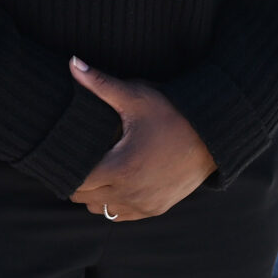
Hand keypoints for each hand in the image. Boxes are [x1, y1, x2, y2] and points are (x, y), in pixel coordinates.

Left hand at [65, 57, 215, 221]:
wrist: (214, 136)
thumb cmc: (173, 113)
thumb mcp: (136, 97)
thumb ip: (101, 84)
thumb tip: (73, 62)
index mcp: (120, 169)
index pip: (75, 182)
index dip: (65, 169)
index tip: (63, 154)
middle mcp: (130, 193)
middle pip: (83, 198)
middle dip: (77, 179)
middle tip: (78, 158)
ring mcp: (143, 205)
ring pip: (100, 209)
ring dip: (93, 193)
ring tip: (95, 168)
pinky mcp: (155, 209)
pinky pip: (121, 215)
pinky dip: (112, 202)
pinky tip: (115, 181)